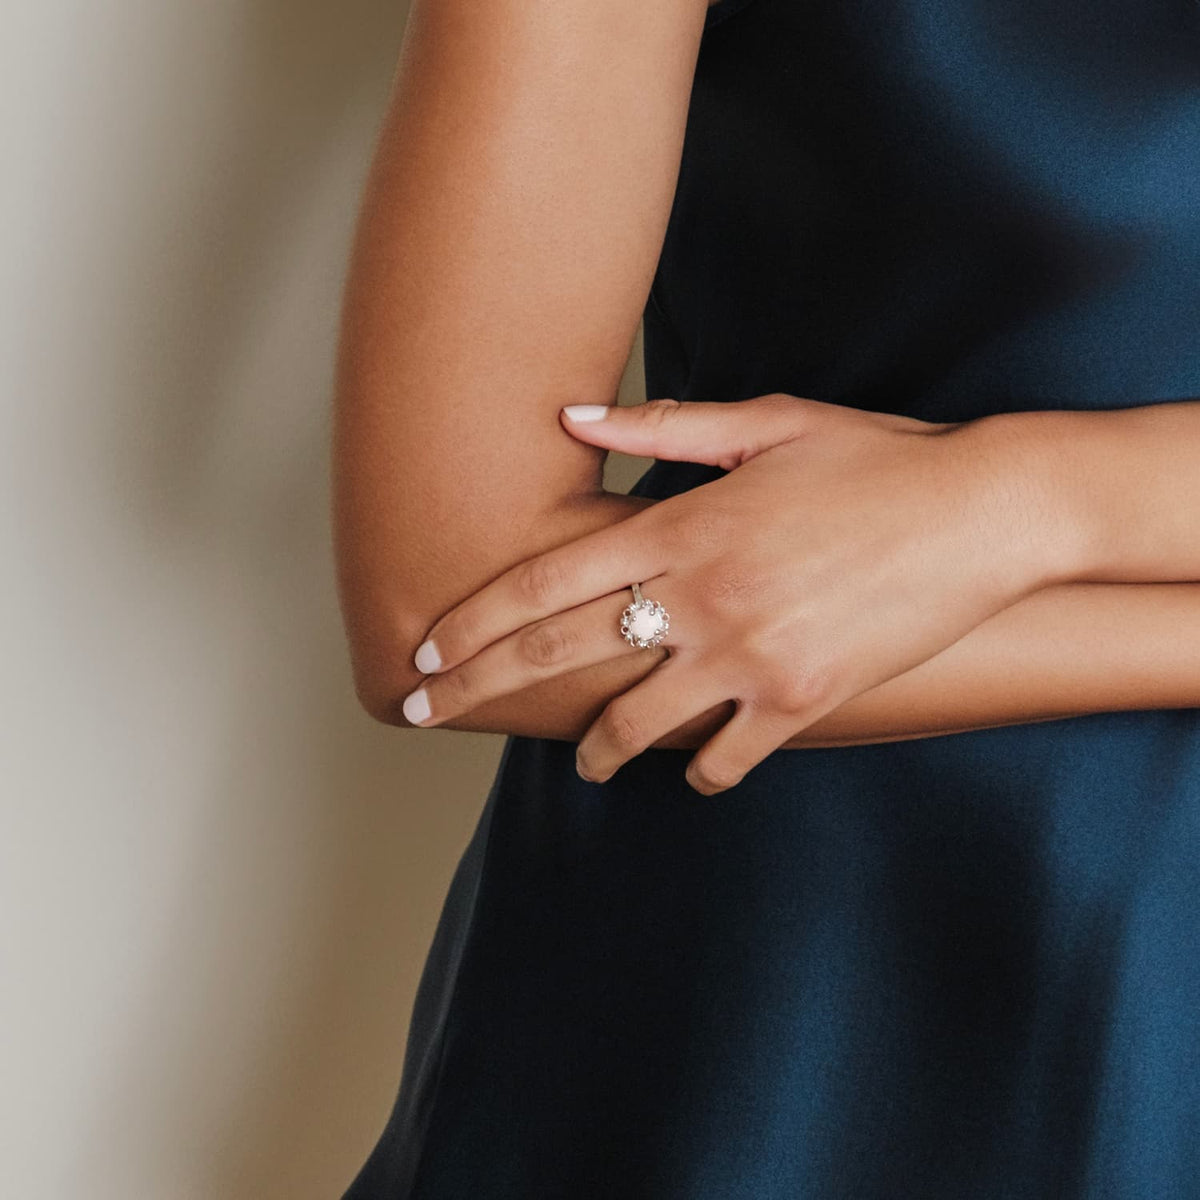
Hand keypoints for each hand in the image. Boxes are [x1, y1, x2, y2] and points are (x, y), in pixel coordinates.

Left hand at [402, 394, 1074, 793]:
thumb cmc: (871, 457)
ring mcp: (751, 658)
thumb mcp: (768, 422)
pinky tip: (692, 769)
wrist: (982, 514)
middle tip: (425, 714)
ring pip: (638, 724)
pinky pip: (726, 757)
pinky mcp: (803, 701)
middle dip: (481, 687)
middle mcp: (703, 598)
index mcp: (684, 527)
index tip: (425, 652)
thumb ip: (664, 425)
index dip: (474, 621)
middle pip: (562, 653)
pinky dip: (701, 771)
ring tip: (583, 763)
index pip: (547, 581)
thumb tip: (571, 414)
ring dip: (596, 749)